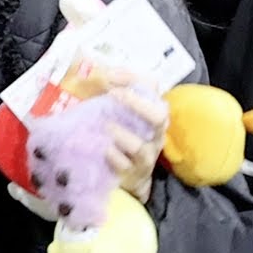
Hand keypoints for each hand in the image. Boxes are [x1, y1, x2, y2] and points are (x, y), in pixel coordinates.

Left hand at [102, 75, 168, 204]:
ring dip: (122, 135)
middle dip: (137, 103)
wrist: (129, 178)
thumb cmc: (122, 139)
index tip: (110, 74)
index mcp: (152, 114)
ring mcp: (147, 156)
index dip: (133, 78)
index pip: (152, 89)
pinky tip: (105, 150)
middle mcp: (154, 134)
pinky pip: (127, 165)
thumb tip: (93, 74)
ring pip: (141, 145)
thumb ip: (110, 96)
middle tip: (114, 94)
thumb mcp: (118, 115)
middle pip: (159, 116)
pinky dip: (115, 157)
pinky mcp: (135, 174)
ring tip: (106, 127)